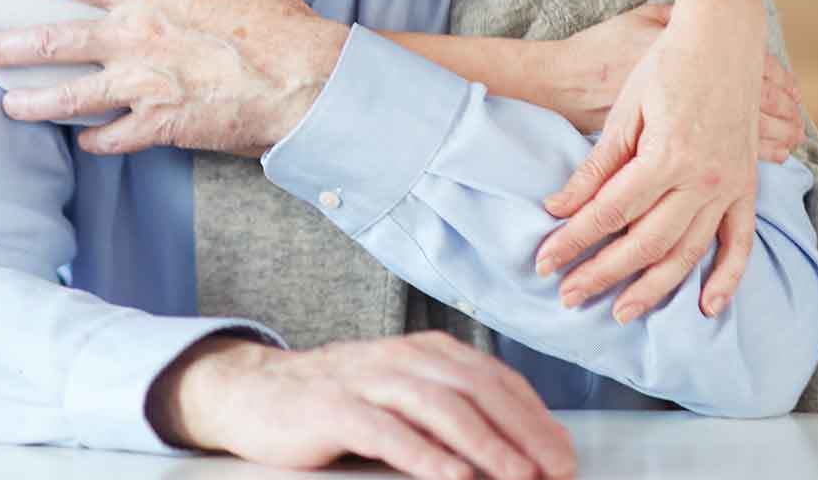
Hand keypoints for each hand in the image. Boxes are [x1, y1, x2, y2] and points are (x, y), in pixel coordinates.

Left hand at [0, 0, 344, 156]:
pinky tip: (83, 143)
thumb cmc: (278, 21)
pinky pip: (113, 137)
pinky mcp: (160, 126)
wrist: (305, 81)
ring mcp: (143, 85)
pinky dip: (95, 141)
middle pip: (52, 41)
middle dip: (4, 46)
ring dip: (31, 102)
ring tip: (5, 105)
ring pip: (68, 97)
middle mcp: (134, 37)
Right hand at [152, 333, 574, 478]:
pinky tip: (452, 477)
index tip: (565, 453)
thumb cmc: (336, 402)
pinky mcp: (331, 407)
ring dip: (486, 444)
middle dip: (524, 432)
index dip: (535, 416)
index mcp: (423, 351)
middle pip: (475, 389)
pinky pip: (385, 430)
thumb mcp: (399, 395)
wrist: (252, 392)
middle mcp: (399, 357)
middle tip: (557, 470)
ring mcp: (364, 379)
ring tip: (519, 476)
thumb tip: (516, 447)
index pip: (494, 378)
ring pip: (437, 405)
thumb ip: (448, 410)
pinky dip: (423, 454)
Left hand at [536, 3, 771, 320]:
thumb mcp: (625, 112)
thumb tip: (558, 209)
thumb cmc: (666, 67)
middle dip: (603, 274)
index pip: (609, 213)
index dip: (573, 240)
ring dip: (655, 287)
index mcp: (667, 157)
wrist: (722, 39)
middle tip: (569, 297)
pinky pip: (741, 242)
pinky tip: (707, 307)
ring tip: (623, 312)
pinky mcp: (745, 186)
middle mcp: (703, 179)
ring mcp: (729, 186)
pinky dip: (727, 277)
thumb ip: (596, 167)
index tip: (544, 262)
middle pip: (645, 242)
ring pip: (689, 251)